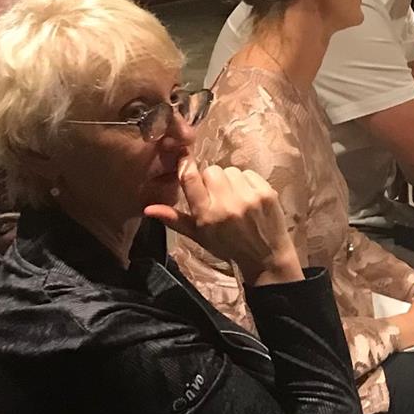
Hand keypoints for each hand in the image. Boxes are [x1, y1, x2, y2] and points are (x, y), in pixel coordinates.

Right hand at [144, 160, 300, 284]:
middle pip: (211, 171)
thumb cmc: (227, 245)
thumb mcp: (198, 236)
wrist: (266, 256)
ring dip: (229, 180)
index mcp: (206, 215)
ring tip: (233, 197)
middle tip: (216, 194)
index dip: (186, 165)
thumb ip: (174, 219)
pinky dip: (246, 181)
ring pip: (230, 170)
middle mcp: (226, 204)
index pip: (191, 180)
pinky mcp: (266, 192)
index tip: (185, 158)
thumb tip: (147, 208)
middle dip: (210, 179)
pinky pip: (249, 173)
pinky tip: (247, 196)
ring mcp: (248, 197)